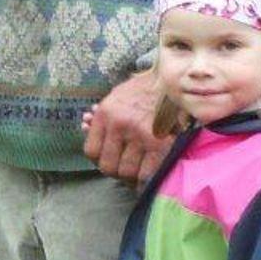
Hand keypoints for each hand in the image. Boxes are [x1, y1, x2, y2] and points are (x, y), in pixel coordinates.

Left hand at [80, 70, 169, 184]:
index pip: (91, 151)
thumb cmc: (146, 90)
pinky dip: (148, 178)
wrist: (176, 81)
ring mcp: (140, 135)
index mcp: (106, 113)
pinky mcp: (160, 144)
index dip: (99, 160)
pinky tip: (151, 171)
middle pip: (108, 166)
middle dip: (116, 171)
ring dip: (133, 175)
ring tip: (139, 168)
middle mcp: (119, 125)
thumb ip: (101, 113)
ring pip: (127, 172)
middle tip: (126, 167)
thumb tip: (84, 124)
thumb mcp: (118, 96)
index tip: (109, 160)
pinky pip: (147, 174)